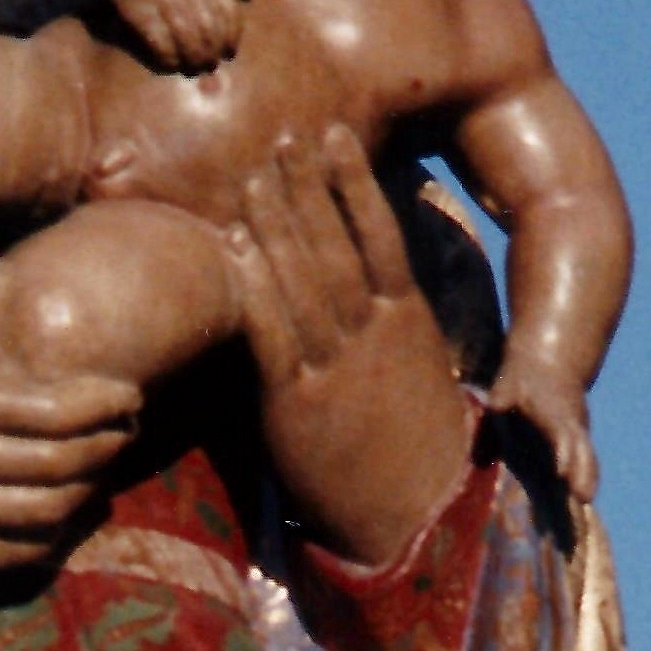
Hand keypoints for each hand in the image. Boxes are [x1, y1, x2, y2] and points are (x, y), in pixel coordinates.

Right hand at [0, 295, 138, 618]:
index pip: (55, 403)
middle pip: (66, 456)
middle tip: (128, 434)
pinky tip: (60, 527)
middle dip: (108, 445)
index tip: (129, 396)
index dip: (104, 402)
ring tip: (100, 477)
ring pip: (53, 506)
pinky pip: (24, 553)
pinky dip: (54, 540)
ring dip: (87, 493)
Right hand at [103, 0, 250, 71]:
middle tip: (210, 64)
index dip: (232, 37)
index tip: (229, 50)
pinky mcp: (140, 9)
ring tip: (193, 66)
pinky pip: (159, 42)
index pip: (230, 16)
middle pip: (210, 33)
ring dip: (193, 58)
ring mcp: (165, 1)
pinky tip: (170, 61)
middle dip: (213, 53)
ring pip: (188, 41)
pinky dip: (168, 55)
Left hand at [231, 130, 470, 562]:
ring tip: (253, 171)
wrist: (417, 518)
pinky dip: (252, 285)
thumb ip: (391, 324)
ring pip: (302, 277)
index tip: (334, 134)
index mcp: (408, 321)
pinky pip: (270, 333)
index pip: (380, 234)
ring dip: (275, 219)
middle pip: (336, 242)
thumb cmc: (412, 445)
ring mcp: (334, 366)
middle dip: (308, 184)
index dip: (354, 181)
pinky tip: (234, 246)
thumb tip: (372, 284)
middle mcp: (373, 333)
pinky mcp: (296, 404)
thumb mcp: (416, 371)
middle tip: (282, 131)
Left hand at [487, 340, 601, 510]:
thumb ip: (503, 396)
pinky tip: (579, 518)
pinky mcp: (573, 449)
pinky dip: (583, 488)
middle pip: (581, 452)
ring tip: (584, 515)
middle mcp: (570, 427)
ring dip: (586, 485)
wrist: (548, 368)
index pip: (561, 433)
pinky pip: (582, 470)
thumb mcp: (508, 383)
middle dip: (583, 474)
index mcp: (554, 412)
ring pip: (586, 463)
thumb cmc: (520, 381)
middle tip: (584, 498)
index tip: (562, 471)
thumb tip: (496, 405)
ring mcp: (575, 438)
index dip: (563, 451)